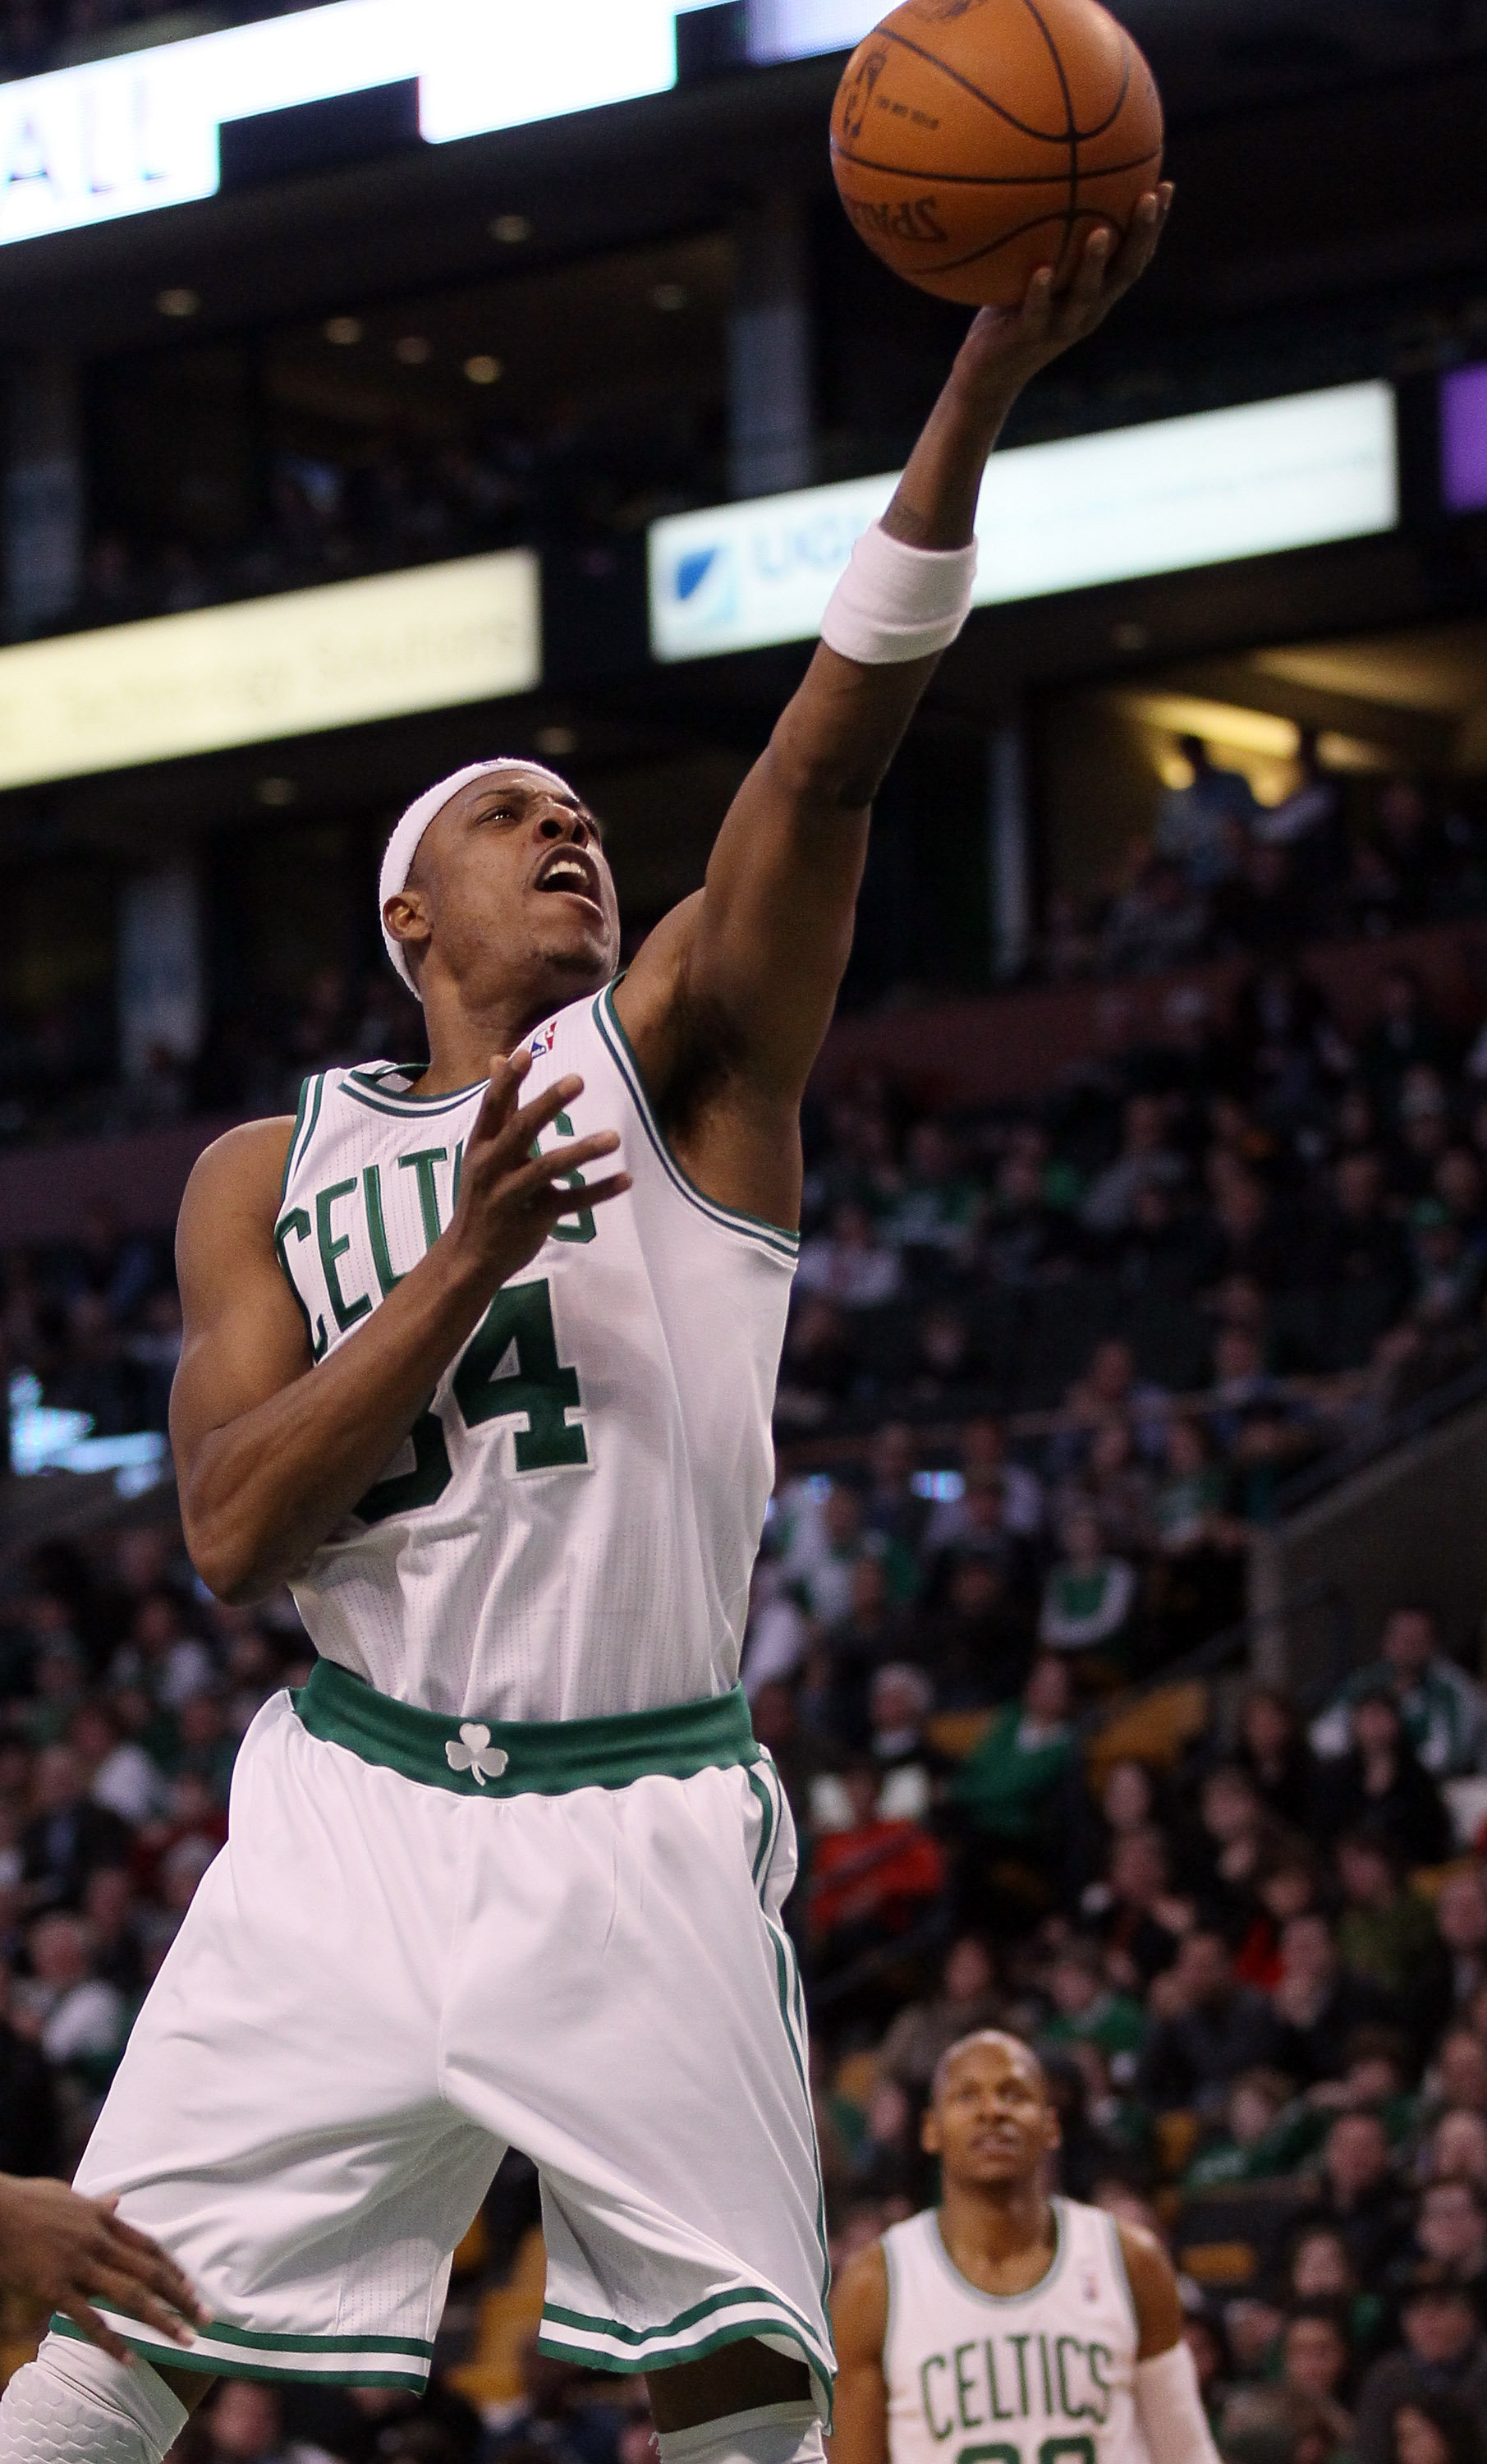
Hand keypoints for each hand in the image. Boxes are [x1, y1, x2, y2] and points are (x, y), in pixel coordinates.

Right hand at [0, 2177, 207, 2361]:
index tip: (193, 2288)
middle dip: (181, 2298)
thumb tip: (117, 2199)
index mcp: (103, 2221)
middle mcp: (99, 2243)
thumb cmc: (29, 2201)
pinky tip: (129, 2359)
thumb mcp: (70, 2197)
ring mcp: (79, 2266)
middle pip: (150, 2273)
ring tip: (185, 2341)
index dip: (173, 2269)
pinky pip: (89, 2320)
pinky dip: (111, 2341)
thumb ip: (96, 2205)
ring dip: (161, 2320)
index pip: (149, 2247)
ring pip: (130, 2296)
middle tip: (206, 2319)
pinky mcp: (55, 2288)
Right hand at [446, 1047, 630, 1290]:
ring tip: (614, 1137)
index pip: (492, 1106)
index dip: (507, 1081)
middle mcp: (491, 1167)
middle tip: (578, 1080)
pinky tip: (626, 1178)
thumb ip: (501, 1107)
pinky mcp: (533, 1219)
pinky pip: (571, 1202)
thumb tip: (500, 1057)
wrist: (468, 1256)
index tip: (526, 1054)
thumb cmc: (483, 1194)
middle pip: (520, 1130)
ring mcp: (510, 1195)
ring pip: (547, 1168)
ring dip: (582, 1151)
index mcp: (480, 1146)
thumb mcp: (484, 1150)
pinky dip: (599, 1191)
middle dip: (548, 1105)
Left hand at [949, 185, 1174, 420]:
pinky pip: (1037, 314)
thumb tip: (1041, 179)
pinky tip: (1041, 271)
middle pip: (1124, 272)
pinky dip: (1040, 293)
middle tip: (1149, 197)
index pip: (1134, 256)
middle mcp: (1087, 311)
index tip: (1165, 185)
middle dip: (1140, 235)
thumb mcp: (1030, 271)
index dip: (1153, 226)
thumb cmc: (1007, 314)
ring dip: (1095, 264)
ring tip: (1101, 232)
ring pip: (1086, 295)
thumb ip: (1044, 238)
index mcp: (1096, 294)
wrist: (987, 374)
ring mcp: (1060, 326)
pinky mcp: (1028, 338)